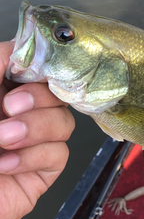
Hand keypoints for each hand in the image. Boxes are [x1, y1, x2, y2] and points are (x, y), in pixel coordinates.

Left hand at [0, 41, 74, 218]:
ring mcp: (32, 143)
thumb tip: (17, 46)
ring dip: (35, 129)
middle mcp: (18, 115)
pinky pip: (59, 153)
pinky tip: (5, 165)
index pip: (35, 68)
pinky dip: (32, 157)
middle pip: (56, 92)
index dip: (40, 65)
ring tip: (3, 140)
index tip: (28, 70)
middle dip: (37, 98)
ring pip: (63, 121)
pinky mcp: (41, 171)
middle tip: (8, 108)